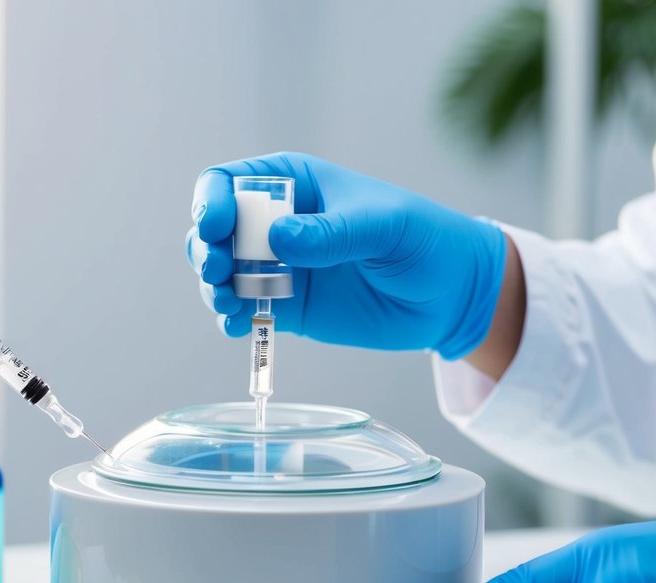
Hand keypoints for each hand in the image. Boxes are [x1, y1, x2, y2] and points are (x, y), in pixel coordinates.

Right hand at [186, 153, 506, 358]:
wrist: (450, 296)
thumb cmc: (423, 241)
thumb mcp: (383, 227)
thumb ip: (332, 232)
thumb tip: (278, 240)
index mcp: (293, 185)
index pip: (230, 183)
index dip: (211, 201)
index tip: (215, 226)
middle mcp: (274, 224)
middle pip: (214, 231)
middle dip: (205, 250)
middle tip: (218, 270)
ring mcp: (275, 268)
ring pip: (219, 274)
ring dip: (212, 288)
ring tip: (227, 304)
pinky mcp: (284, 308)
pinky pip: (242, 312)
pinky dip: (230, 320)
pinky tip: (238, 326)